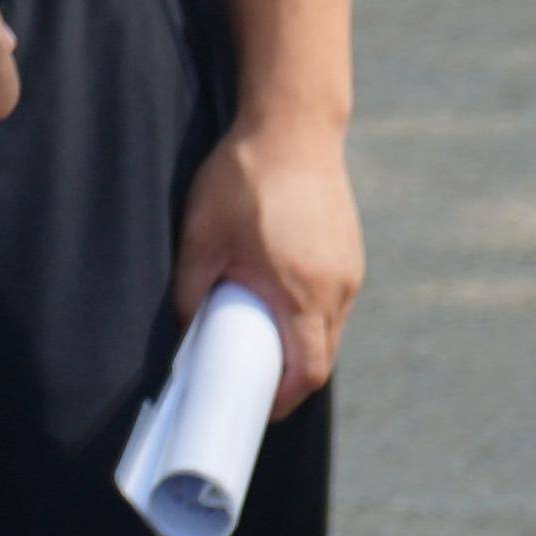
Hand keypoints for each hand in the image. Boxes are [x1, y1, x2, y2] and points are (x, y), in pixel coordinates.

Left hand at [176, 118, 362, 404]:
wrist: (292, 127)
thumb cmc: (243, 179)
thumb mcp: (201, 235)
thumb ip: (191, 289)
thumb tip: (185, 332)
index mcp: (302, 292)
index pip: (306, 372)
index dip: (282, 398)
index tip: (256, 408)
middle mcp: (337, 289)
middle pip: (321, 357)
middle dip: (289, 376)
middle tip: (252, 379)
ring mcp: (350, 271)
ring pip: (330, 330)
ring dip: (300, 342)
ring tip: (260, 337)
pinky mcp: (350, 254)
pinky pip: (334, 302)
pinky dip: (310, 314)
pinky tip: (279, 299)